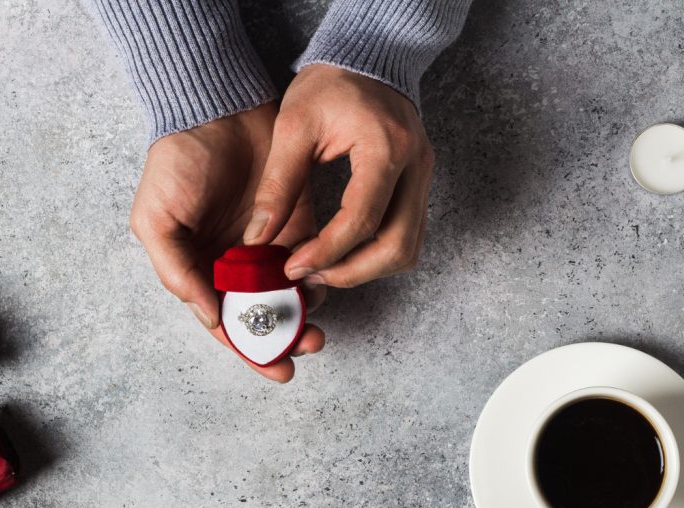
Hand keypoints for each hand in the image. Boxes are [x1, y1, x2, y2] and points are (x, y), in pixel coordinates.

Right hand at [130, 103, 325, 381]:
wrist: (216, 106)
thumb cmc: (176, 161)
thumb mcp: (157, 220)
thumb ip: (178, 272)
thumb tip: (211, 318)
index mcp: (200, 269)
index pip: (227, 321)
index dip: (250, 348)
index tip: (276, 367)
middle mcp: (235, 264)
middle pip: (264, 314)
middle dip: (284, 336)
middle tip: (306, 347)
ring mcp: (268, 244)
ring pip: (291, 293)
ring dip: (305, 313)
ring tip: (318, 327)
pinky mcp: (297, 219)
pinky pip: (313, 257)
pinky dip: (320, 276)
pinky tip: (326, 286)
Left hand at [244, 65, 434, 286]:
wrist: (366, 57)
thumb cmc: (329, 85)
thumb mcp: (293, 126)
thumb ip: (277, 185)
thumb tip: (258, 238)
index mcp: (386, 147)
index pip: (362, 220)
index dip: (327, 252)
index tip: (294, 265)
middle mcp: (416, 167)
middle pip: (397, 246)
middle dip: (351, 272)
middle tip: (311, 275)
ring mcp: (424, 178)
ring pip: (408, 249)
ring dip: (366, 269)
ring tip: (323, 268)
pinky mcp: (420, 186)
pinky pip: (407, 236)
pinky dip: (376, 254)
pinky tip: (342, 253)